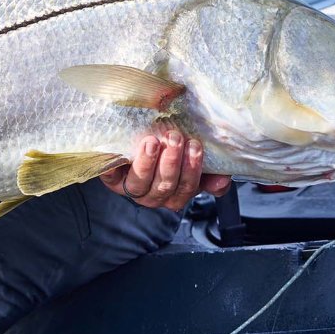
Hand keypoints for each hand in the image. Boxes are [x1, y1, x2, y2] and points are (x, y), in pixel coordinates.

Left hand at [101, 128, 231, 210]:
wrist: (132, 143)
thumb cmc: (167, 153)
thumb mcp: (190, 161)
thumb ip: (208, 172)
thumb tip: (223, 180)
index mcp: (174, 194)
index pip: (187, 188)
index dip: (192, 169)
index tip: (195, 145)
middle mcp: (153, 196)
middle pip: (165, 186)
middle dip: (171, 162)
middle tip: (175, 137)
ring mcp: (131, 188)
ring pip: (140, 183)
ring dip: (148, 163)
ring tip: (152, 142)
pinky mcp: (111, 179)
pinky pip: (110, 176)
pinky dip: (113, 165)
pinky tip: (118, 152)